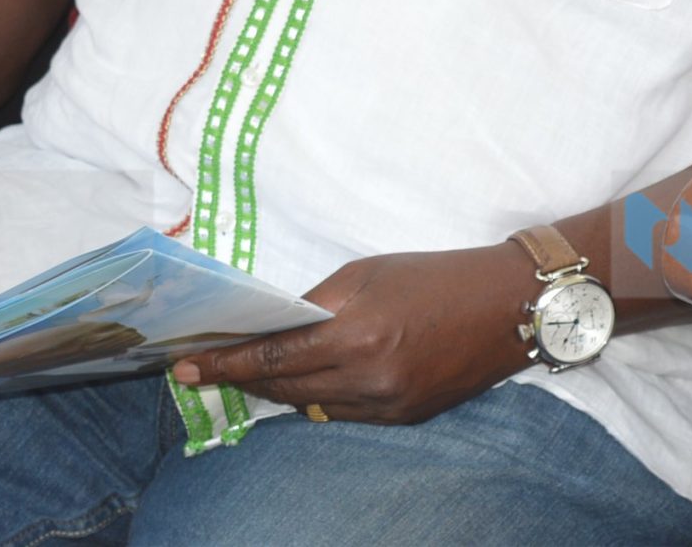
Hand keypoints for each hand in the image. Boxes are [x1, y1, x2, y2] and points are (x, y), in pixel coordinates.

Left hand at [172, 244, 538, 423]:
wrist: (507, 305)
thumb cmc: (437, 275)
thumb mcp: (370, 272)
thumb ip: (317, 302)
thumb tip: (275, 327)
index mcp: (356, 332)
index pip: (271, 356)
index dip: (224, 363)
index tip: (184, 366)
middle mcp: (367, 377)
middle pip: (283, 387)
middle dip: (243, 378)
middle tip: (208, 367)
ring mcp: (386, 405)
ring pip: (310, 406)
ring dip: (280, 389)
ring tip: (258, 371)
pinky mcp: (404, 419)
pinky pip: (343, 414)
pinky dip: (320, 397)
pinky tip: (313, 379)